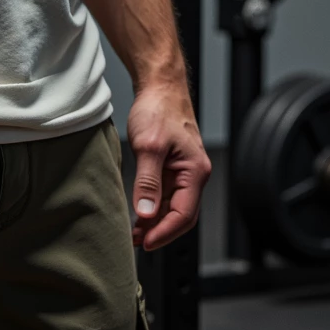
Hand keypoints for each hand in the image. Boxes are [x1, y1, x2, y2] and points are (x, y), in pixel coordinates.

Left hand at [127, 77, 211, 250]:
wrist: (160, 86)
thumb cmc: (159, 109)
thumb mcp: (148, 146)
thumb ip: (148, 182)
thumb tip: (146, 213)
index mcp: (195, 172)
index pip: (184, 215)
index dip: (164, 232)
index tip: (145, 243)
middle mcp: (194, 174)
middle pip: (181, 215)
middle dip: (160, 231)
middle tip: (136, 241)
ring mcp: (184, 170)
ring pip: (173, 205)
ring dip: (155, 220)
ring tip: (134, 232)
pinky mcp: (173, 166)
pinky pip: (166, 194)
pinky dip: (153, 206)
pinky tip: (139, 212)